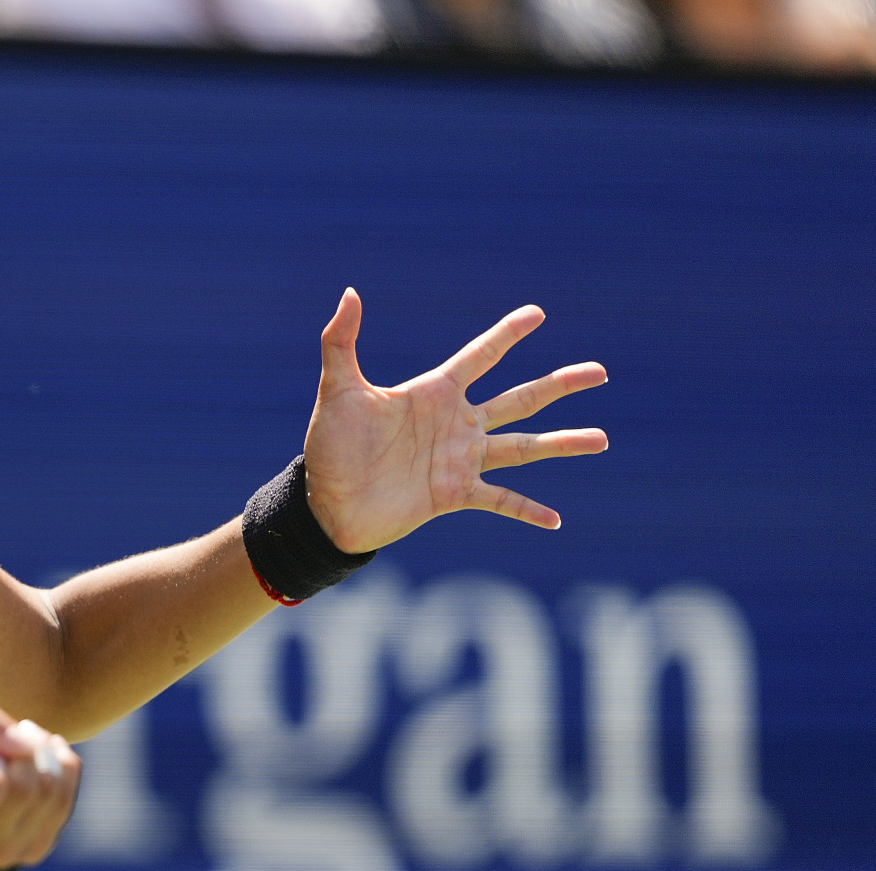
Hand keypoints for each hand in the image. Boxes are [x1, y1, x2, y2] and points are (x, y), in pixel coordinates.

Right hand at [0, 707, 79, 869]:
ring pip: (50, 795)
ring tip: (30, 741)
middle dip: (27, 754)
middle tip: (17, 735)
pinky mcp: (36, 849)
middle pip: (22, 794)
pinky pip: (64, 799)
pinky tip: (49, 754)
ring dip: (46, 755)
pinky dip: (62, 767)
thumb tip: (25, 744)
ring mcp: (8, 853)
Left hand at [302, 289, 607, 553]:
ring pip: (524, 447)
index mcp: (434, 393)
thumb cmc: (330, 447)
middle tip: (600, 371)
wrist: (325, 505)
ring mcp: (460, 460)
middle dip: (559, 384)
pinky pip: (500, 500)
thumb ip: (342, 342)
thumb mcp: (338, 390)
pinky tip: (557, 519)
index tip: (537, 313)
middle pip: (520, 399)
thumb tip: (348, 293)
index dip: (507, 334)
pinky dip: (528, 509)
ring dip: (563, 443)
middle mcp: (456, 424)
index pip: (481, 356)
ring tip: (602, 438)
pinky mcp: (455, 495)